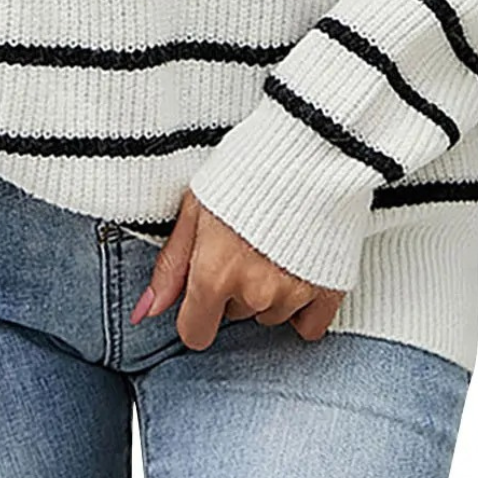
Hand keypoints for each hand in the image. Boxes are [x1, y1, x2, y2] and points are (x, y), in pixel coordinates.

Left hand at [130, 187, 345, 349]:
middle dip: (233, 288)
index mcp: (214, 274)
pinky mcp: (330, 288)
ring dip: (267, 292)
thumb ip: (172, 265)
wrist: (310, 144)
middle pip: (234, 315)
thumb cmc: (246, 167)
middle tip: (243, 243)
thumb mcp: (195, 206)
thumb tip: (147, 310)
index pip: (195, 333)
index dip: (195, 312)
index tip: (204, 289)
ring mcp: (294, 293)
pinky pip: (309, 327)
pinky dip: (303, 307)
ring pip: (270, 316)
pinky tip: (298, 271)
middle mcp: (254, 292)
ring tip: (272, 246)